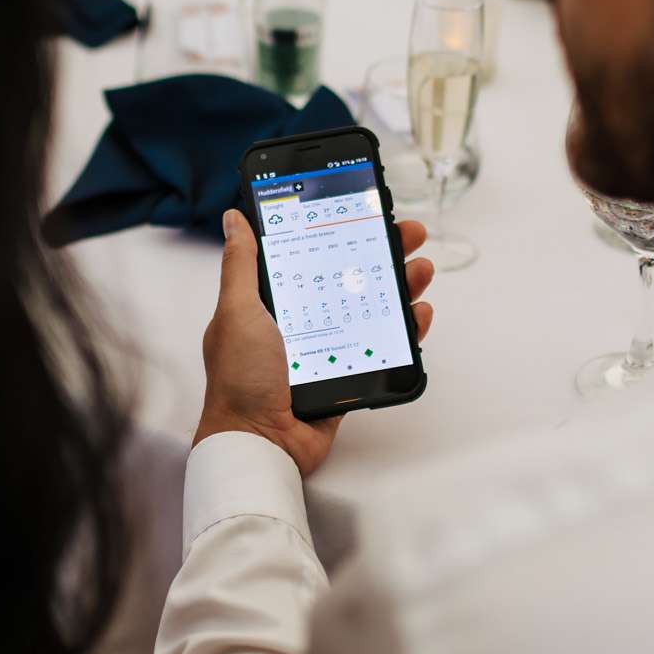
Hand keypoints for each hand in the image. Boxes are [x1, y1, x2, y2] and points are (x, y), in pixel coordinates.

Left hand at [195, 210, 436, 476]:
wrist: (260, 442)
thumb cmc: (240, 379)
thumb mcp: (236, 311)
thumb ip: (241, 265)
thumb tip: (232, 219)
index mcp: (273, 302)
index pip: (313, 256)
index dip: (341, 232)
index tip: (365, 212)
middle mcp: (303, 320)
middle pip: (350, 277)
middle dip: (382, 254)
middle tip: (409, 235)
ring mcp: (328, 346)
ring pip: (372, 308)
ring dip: (400, 286)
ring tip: (420, 269)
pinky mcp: (348, 372)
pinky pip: (381, 346)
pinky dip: (404, 329)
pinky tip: (417, 314)